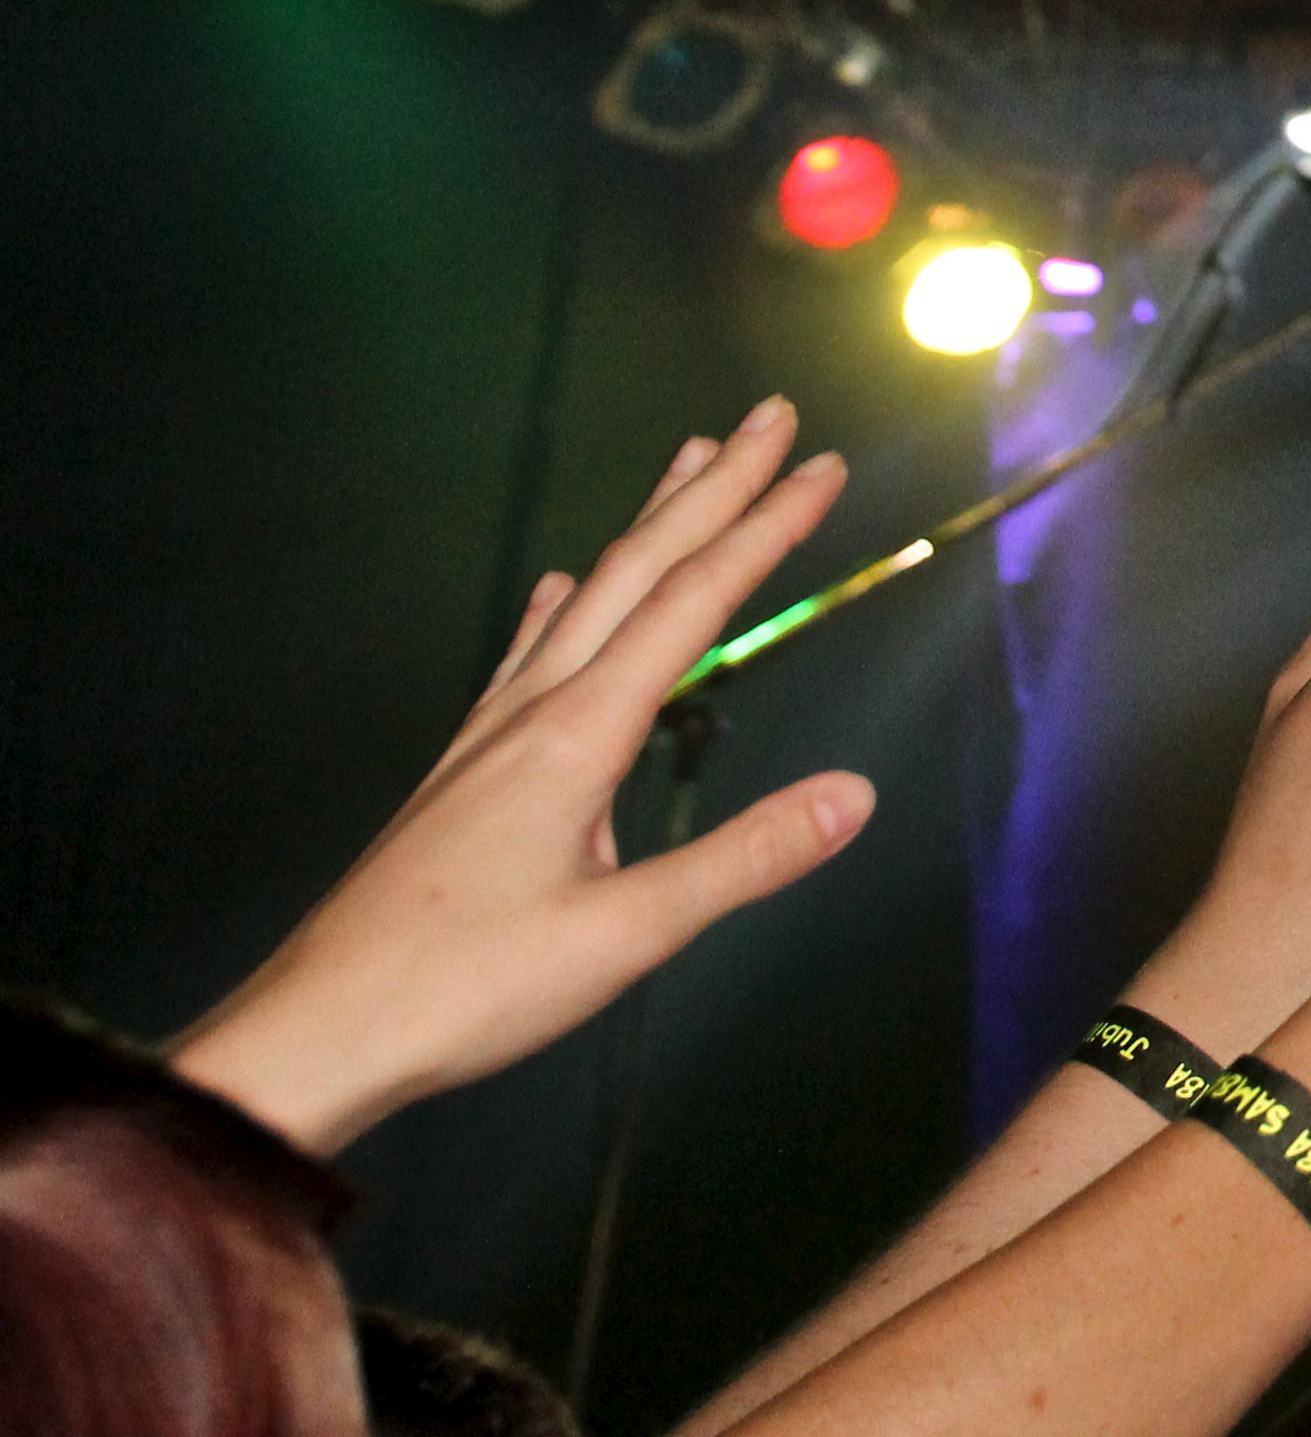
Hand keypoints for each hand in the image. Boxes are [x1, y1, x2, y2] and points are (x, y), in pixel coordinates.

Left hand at [172, 401, 870, 1152]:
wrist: (318, 1030)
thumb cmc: (468, 988)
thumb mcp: (627, 934)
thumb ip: (745, 858)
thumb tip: (857, 794)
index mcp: (578, 735)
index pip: (693, 604)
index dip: (765, 529)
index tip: (825, 466)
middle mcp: (533, 710)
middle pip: (636, 570)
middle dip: (712, 489)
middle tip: (772, 416)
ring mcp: (489, 735)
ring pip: (583, 598)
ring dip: (645, 526)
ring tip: (686, 463)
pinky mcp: (463, 771)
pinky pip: (526, 653)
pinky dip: (560, 602)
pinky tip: (554, 589)